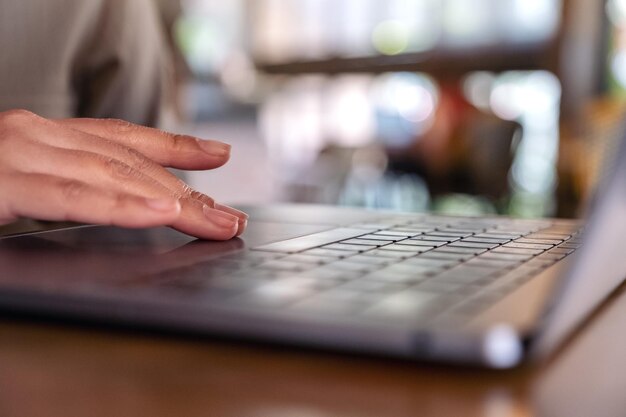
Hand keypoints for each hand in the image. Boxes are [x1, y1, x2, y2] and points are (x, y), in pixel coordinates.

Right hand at [0, 110, 247, 239]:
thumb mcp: (21, 181)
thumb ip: (64, 185)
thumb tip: (115, 203)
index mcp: (45, 136)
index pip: (123, 138)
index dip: (176, 147)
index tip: (218, 154)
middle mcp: (37, 136)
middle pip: (131, 164)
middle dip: (187, 193)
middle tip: (230, 219)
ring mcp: (19, 154)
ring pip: (115, 176)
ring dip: (173, 202)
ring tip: (216, 222)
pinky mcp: (1, 183)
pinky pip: (73, 197)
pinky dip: (122, 206)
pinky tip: (161, 214)